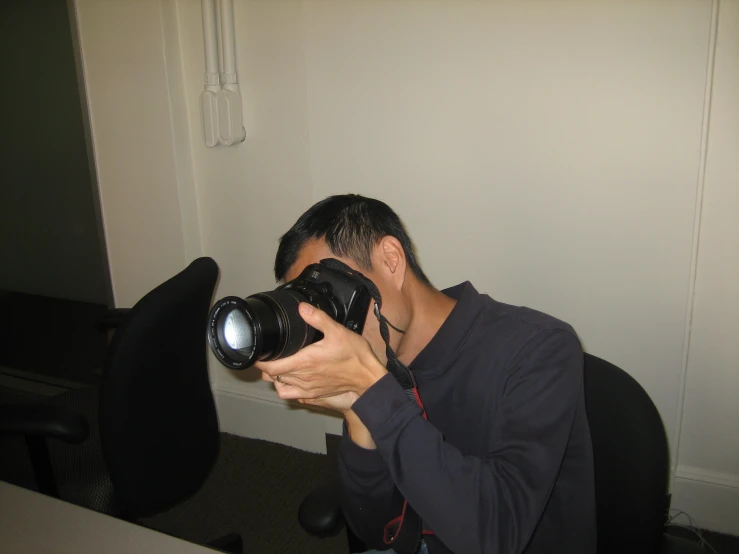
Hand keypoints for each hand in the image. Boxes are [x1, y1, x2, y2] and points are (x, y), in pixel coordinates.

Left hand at [256, 303, 387, 413]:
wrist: (367, 378)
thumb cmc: (355, 356)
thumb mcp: (338, 331)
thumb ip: (318, 318)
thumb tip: (302, 308)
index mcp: (305, 361)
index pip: (271, 367)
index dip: (260, 361)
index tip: (258, 352)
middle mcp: (303, 377)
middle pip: (272, 376)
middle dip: (266, 365)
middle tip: (267, 354)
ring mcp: (307, 388)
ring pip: (279, 386)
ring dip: (274, 377)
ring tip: (277, 365)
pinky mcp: (313, 395)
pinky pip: (290, 395)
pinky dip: (284, 388)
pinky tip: (289, 379)